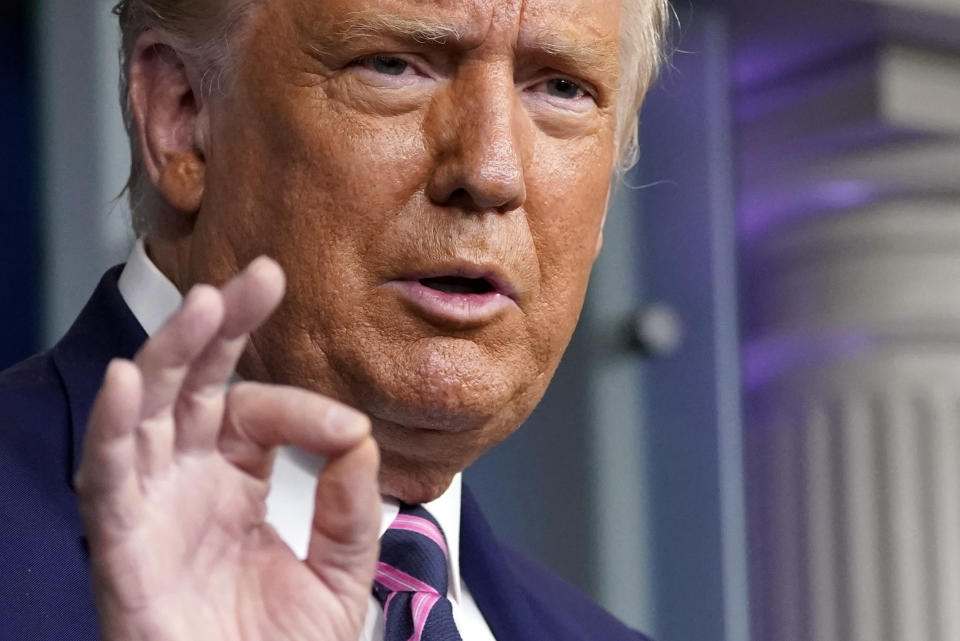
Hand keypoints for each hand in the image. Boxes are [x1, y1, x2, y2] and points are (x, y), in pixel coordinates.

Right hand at [75, 257, 380, 640]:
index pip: (260, 412)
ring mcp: (154, 506)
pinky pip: (109, 478)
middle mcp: (189, 480)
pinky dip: (112, 428)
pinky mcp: (124, 547)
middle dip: (221, 326)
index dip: (303, 408)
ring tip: (202, 304)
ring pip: (149, 412)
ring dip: (171, 355)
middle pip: (196, 385)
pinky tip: (130, 379)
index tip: (348, 427)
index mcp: (235, 479)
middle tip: (259, 276)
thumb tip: (358, 437)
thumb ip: (350, 508)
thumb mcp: (339, 574)